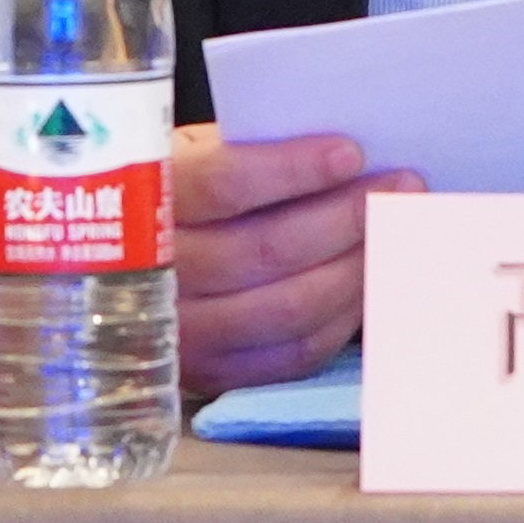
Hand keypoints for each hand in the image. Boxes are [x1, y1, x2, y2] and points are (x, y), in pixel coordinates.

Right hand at [172, 122, 423, 397]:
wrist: (122, 262)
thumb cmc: (173, 188)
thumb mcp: (189, 151)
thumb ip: (245, 148)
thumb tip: (345, 151)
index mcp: (145, 204)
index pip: (224, 187)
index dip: (293, 171)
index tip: (351, 152)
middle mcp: (155, 278)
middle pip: (265, 252)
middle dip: (345, 217)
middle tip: (401, 185)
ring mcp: (183, 334)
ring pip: (287, 308)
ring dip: (355, 266)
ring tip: (398, 230)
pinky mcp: (211, 375)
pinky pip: (291, 354)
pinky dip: (340, 316)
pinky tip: (368, 276)